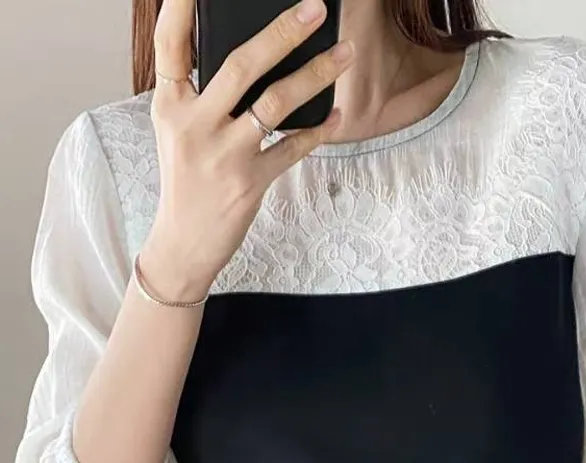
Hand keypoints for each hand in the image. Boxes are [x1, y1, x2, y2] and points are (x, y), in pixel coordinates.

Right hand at [139, 0, 353, 302]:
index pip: (170, 42)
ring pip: (275, 103)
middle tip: (316, 8)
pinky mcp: (249, 183)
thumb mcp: (177, 130)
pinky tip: (336, 115)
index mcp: (169, 104)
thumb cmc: (186, 181)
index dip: (181, 5)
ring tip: (345, 53)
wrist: (183, 245)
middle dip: (282, 32)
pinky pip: (292, 148)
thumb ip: (198, 91)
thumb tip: (249, 50)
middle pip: (241, 65)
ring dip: (315, 75)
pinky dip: (318, 131)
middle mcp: (194, 125)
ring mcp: (223, 155)